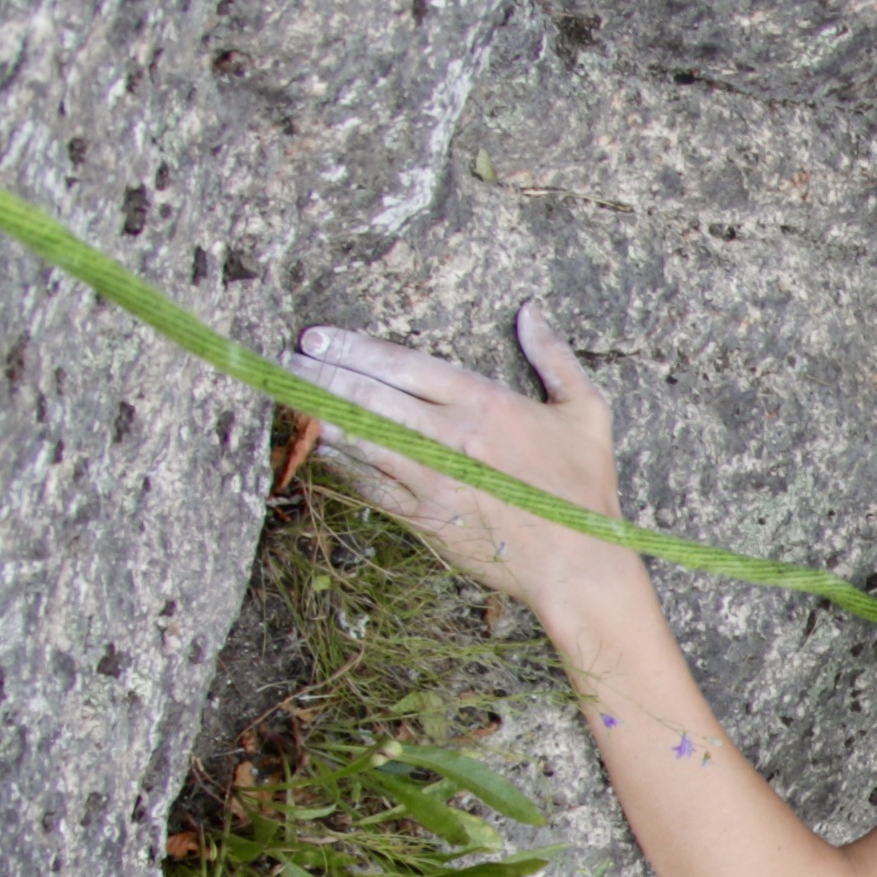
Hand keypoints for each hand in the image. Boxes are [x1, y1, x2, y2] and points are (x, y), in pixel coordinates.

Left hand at [284, 304, 648, 638]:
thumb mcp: (587, 413)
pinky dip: (340, 463)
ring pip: (359, 438)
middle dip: (322, 374)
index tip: (317, 337)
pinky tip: (319, 447)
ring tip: (290, 395)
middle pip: (369, 396)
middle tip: (289, 359)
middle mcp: (449, 438)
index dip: (353, 347)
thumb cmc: (584, 489)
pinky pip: (368, 484)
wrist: (578, 566)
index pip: (403, 364)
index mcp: (485, 404)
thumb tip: (531, 311)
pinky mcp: (422, 516)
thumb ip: (555, 357)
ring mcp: (430, 479)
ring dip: (320, 415)